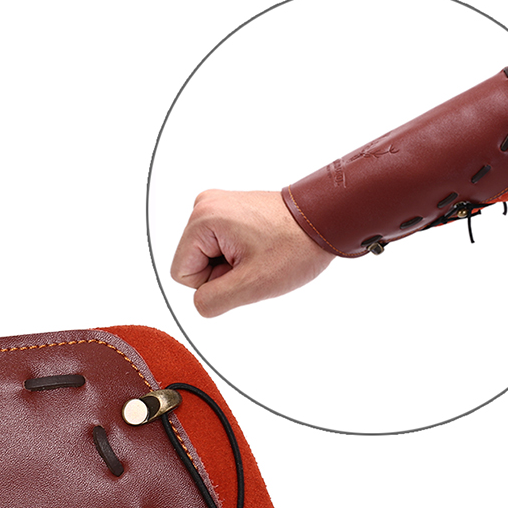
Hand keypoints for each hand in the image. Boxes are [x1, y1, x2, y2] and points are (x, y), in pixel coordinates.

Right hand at [170, 189, 334, 316]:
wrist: (325, 220)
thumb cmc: (295, 247)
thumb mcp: (250, 286)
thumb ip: (211, 301)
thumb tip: (200, 302)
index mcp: (202, 218)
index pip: (182, 275)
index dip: (213, 283)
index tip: (244, 268)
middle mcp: (204, 204)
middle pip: (193, 263)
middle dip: (222, 273)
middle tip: (255, 261)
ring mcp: (217, 204)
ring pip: (206, 257)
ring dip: (232, 264)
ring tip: (260, 253)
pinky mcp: (229, 209)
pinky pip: (219, 247)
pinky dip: (238, 254)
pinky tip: (260, 247)